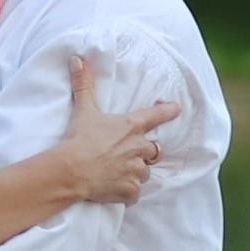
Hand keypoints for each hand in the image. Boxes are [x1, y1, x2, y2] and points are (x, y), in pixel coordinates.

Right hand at [63, 57, 179, 204]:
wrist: (72, 170)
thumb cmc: (79, 138)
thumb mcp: (83, 110)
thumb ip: (84, 84)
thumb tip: (77, 57)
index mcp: (130, 127)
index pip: (155, 116)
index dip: (167, 111)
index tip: (177, 109)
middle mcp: (138, 148)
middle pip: (154, 150)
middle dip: (146, 152)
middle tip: (132, 154)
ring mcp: (136, 170)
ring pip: (144, 172)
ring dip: (135, 173)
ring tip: (118, 173)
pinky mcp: (130, 190)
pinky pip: (134, 193)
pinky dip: (127, 193)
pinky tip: (115, 190)